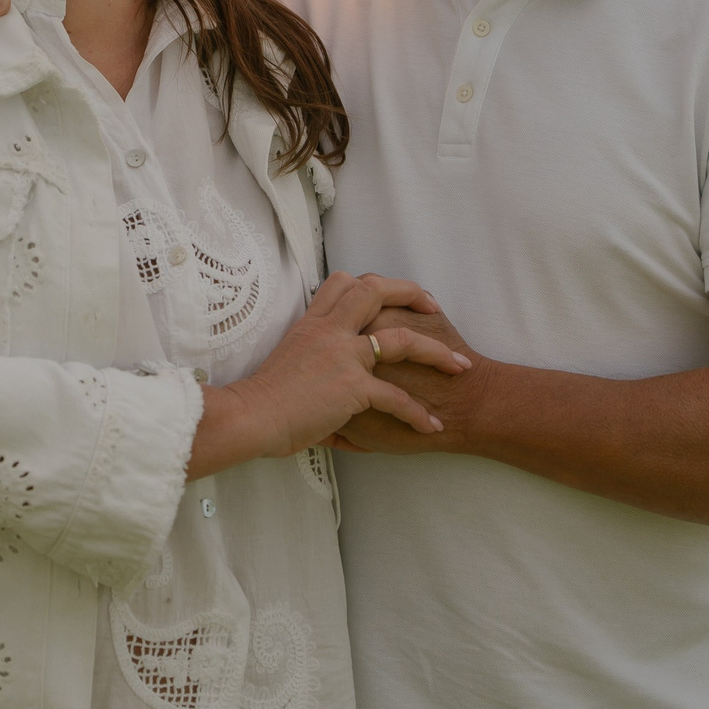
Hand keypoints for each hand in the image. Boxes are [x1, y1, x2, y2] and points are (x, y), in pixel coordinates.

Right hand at [189, 275, 469, 477]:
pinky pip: (396, 398)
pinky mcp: (352, 387)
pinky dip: (418, 413)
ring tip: (459, 367)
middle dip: (412, 293)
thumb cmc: (260, 401)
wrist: (250, 416)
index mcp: (312, 324)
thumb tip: (321, 378)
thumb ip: (309, 361)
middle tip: (433, 307)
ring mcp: (343, 357)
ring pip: (402, 340)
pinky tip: (431, 425)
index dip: (372, 283)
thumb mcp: (284, 364)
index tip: (392, 296)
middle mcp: (330, 332)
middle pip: (376, 290)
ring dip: (436, 352)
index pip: (344, 283)